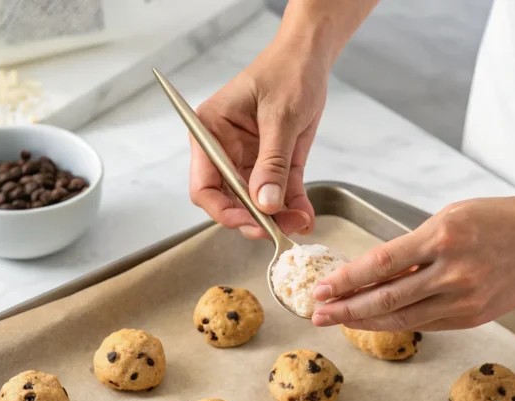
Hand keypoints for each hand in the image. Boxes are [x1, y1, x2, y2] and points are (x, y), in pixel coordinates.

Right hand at [189, 36, 330, 239]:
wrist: (310, 56)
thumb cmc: (287, 71)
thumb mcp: (281, 116)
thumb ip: (272, 162)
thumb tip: (264, 202)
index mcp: (211, 132)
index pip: (204, 185)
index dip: (222, 209)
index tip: (249, 220)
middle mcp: (225, 150)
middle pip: (229, 200)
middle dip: (253, 218)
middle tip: (277, 229)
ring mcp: (249, 160)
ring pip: (256, 203)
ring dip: (277, 217)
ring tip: (299, 222)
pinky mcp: (274, 164)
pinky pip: (280, 193)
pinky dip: (293, 207)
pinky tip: (305, 216)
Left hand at [310, 195, 514, 330]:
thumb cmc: (498, 219)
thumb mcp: (449, 217)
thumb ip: (412, 247)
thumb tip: (372, 273)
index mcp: (442, 237)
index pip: (380, 264)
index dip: (346, 280)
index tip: (322, 289)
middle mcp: (452, 272)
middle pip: (386, 299)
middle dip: (346, 309)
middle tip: (318, 314)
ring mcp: (464, 299)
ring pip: (403, 318)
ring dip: (365, 321)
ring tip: (338, 320)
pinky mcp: (473, 317)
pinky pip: (425, 322)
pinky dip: (396, 323)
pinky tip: (374, 322)